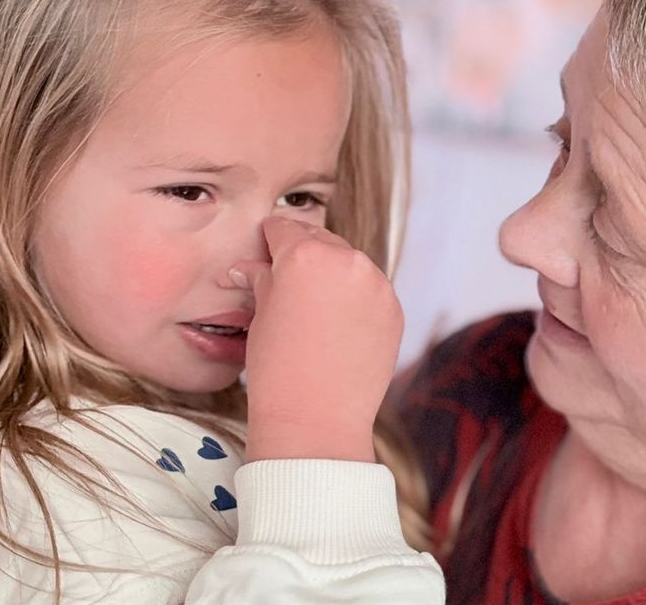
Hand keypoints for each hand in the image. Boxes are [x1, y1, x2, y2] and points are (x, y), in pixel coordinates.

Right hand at [231, 216, 402, 462]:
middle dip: (304, 253)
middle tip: (288, 278)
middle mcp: (347, 261)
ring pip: (350, 263)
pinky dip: (355, 297)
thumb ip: (263, 280)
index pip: (285, 228)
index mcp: (305, 255)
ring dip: (333, 273)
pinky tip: (339, 324)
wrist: (317, 418)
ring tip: (314, 305)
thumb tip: (251, 266)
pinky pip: (371, 290)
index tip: (266, 247)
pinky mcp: (394, 309)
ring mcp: (376, 284)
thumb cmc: (278, 369)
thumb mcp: (261, 317)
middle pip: (321, 240)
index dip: (271, 238)